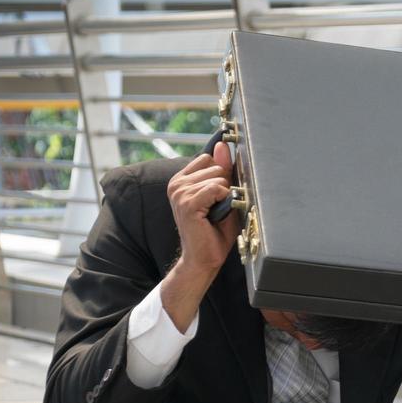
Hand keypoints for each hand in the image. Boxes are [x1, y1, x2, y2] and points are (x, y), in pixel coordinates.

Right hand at [168, 141, 237, 278]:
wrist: (204, 259)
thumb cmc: (214, 231)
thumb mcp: (222, 195)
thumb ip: (222, 170)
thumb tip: (221, 144)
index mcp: (181, 179)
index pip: (209, 158)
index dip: (221, 175)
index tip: (218, 194)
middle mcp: (176, 183)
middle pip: (217, 167)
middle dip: (225, 187)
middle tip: (218, 208)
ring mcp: (179, 192)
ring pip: (218, 178)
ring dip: (224, 196)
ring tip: (215, 214)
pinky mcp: (187, 203)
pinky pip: (216, 189)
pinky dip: (223, 200)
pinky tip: (215, 215)